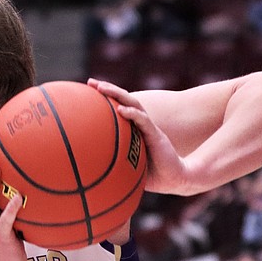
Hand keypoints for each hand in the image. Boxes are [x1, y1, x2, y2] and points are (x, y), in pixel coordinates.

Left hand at [90, 79, 190, 194]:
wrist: (174, 178)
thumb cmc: (151, 173)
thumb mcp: (127, 166)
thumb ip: (112, 161)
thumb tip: (87, 169)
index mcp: (133, 129)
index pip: (117, 108)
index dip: (105, 99)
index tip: (86, 92)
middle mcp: (140, 124)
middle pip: (124, 100)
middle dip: (108, 89)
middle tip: (91, 82)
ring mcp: (148, 128)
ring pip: (133, 105)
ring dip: (118, 94)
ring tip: (102, 88)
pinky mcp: (156, 135)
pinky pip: (143, 122)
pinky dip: (133, 114)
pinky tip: (121, 110)